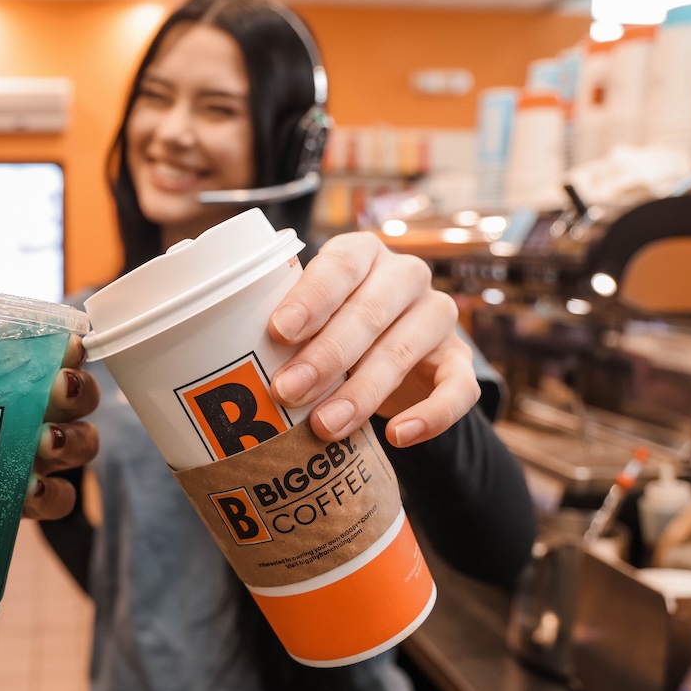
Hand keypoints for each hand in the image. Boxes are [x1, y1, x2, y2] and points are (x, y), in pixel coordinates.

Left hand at [0, 327, 97, 520]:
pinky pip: (61, 500)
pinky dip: (52, 496)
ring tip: (46, 443)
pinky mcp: (29, 501)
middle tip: (58, 390)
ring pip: (83, 445)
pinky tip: (28, 492)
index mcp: (13, 375)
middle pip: (80, 397)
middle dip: (78, 392)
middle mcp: (36, 412)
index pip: (57, 353)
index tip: (66, 346)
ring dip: (73, 442)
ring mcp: (37, 458)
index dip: (71, 349)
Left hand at [266, 232, 478, 447]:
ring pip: (402, 352)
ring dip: (361, 392)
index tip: (279, 330)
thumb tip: (231, 349)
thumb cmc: (329, 329)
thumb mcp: (307, 318)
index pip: (340, 265)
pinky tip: (399, 436)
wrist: (389, 360)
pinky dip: (431, 416)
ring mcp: (437, 316)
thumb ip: (283, 322)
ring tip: (324, 426)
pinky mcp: (459, 360)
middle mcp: (405, 276)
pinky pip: (458, 388)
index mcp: (362, 253)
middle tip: (287, 390)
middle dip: (324, 356)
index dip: (311, 297)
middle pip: (369, 312)